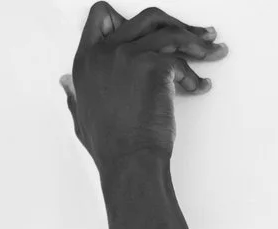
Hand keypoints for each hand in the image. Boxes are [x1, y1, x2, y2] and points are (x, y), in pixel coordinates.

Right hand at [60, 4, 227, 167]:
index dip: (125, 17)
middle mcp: (105, 53)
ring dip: (196, 42)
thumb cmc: (109, 147)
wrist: (129, 162)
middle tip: (195, 36)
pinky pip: (181, 61)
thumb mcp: (81, 117)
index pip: (100, 17)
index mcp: (85, 62)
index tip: (146, 28)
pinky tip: (199, 87)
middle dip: (176, 24)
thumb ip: (75, 94)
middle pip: (147, 17)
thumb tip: (66, 83)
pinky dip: (194, 75)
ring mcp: (129, 56)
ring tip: (212, 53)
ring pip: (171, 33)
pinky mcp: (154, 66)